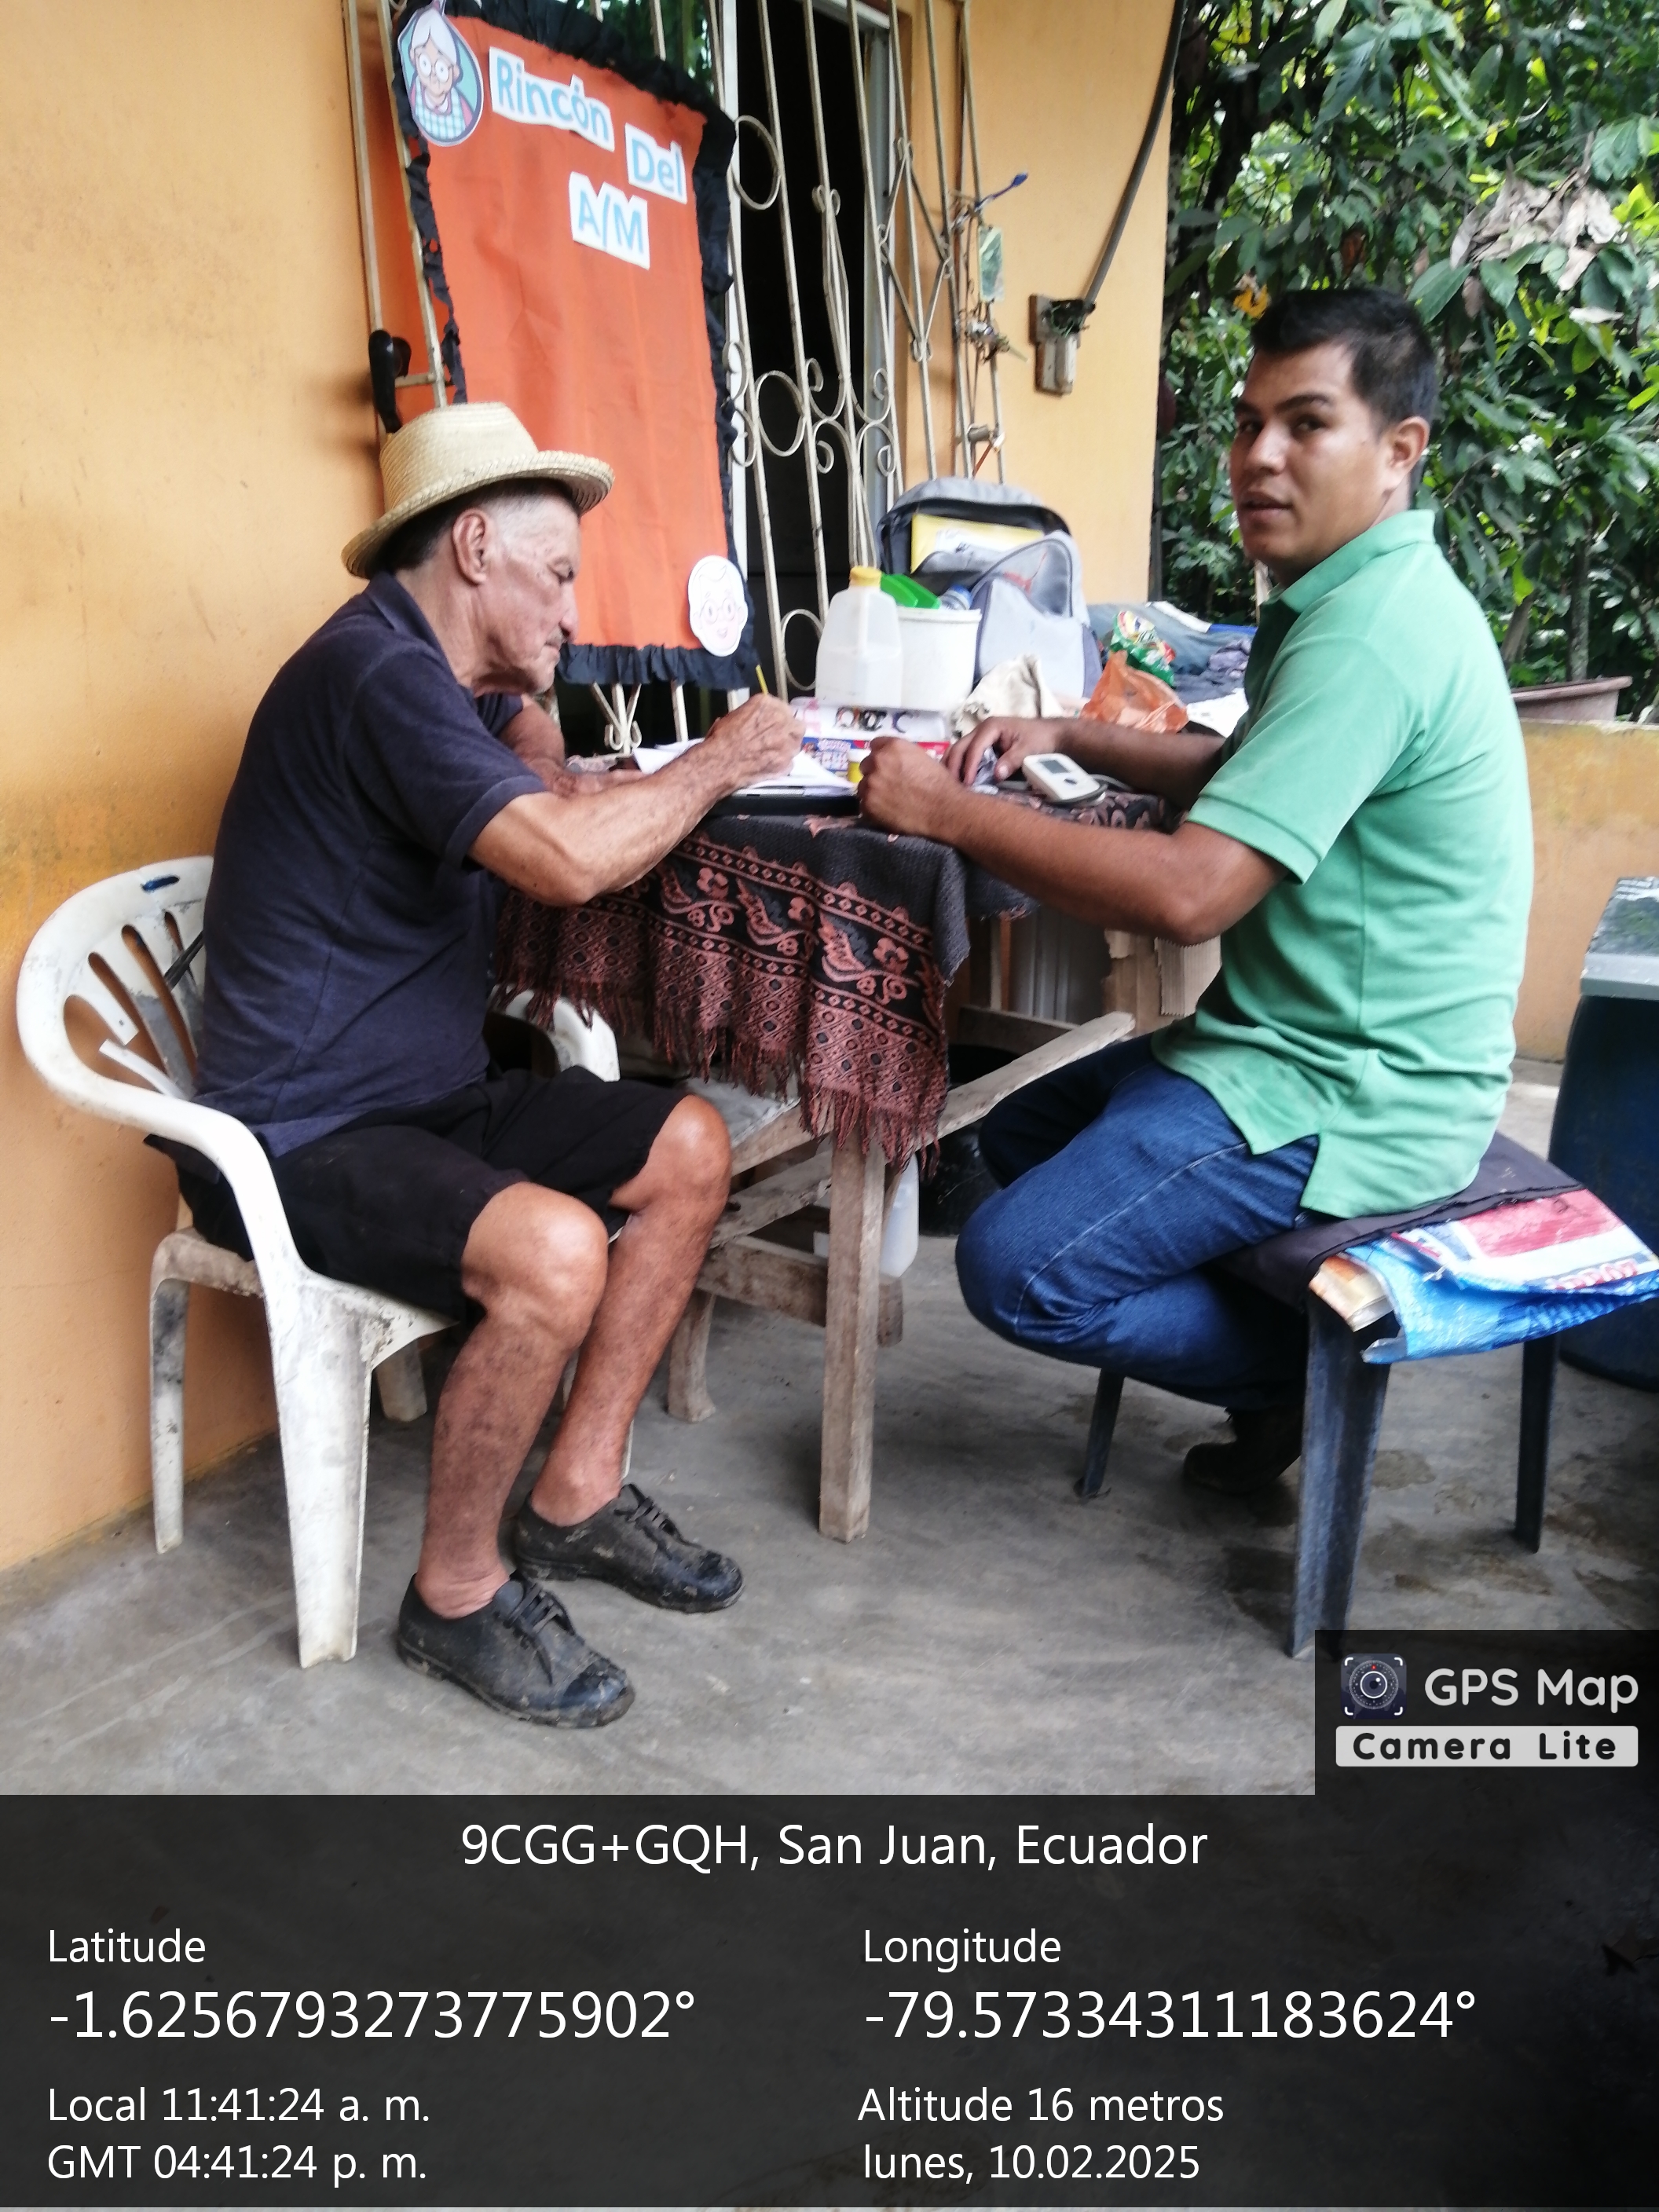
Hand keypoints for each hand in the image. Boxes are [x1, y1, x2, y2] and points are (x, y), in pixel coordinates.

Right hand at [701, 694, 802, 788]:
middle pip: (795, 724)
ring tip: (774, 752)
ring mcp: (788, 743)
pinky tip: (770, 765)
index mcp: (767, 705)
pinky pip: (790, 762)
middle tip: (777, 738)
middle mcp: (782, 720)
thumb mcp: (734, 715)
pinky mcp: (787, 763)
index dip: (778, 718)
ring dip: (788, 747)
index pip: (782, 708)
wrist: (721, 762)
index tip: (771, 724)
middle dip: (788, 731)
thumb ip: (753, 714)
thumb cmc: (722, 738)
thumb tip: (755, 720)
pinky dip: (782, 764)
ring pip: (796, 743)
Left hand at [857, 737, 963, 839]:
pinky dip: (873, 808)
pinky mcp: (868, 804)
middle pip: (866, 765)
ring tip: (889, 800)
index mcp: (892, 747)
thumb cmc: (939, 784)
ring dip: (873, 791)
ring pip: (863, 785)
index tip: (887, 765)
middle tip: (889, 784)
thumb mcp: (921, 757)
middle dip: (875, 773)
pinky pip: (864, 804)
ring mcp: (871, 784)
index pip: (875, 745)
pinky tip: (888, 810)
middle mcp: (878, 762)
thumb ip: (900, 756)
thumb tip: (892, 762)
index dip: (882, 756)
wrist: (943, 809)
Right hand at [945, 716, 1073, 785]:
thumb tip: (996, 774)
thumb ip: (1012, 760)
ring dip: (952, 765)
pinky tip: (956, 779)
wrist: (1051, 734)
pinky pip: (966, 754)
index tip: (967, 784)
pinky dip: (959, 765)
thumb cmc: (1040, 739)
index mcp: (991, 726)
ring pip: (958, 749)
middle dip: (954, 766)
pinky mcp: (983, 745)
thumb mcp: (1028, 749)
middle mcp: (982, 729)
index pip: (974, 747)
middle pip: (959, 747)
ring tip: (949, 784)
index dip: (969, 766)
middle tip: (952, 787)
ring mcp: (981, 737)